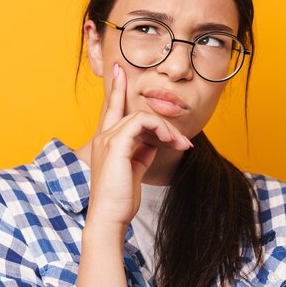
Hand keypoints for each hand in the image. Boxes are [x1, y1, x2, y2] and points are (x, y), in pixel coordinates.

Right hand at [86, 63, 192, 229]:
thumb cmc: (120, 198)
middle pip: (131, 110)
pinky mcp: (117, 144)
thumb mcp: (134, 169)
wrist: (109, 217)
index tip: (118, 69)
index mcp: (105, 141)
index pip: (110, 108)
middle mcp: (103, 136)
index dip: (116, 88)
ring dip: (166, 128)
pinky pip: (141, 121)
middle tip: (182, 138)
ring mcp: (108, 139)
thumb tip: (155, 140)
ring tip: (180, 144)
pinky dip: (159, 128)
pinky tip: (171, 141)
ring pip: (141, 115)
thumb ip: (141, 151)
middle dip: (160, 118)